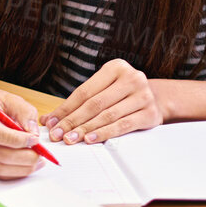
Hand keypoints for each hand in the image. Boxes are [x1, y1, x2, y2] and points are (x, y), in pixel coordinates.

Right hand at [0, 87, 45, 180]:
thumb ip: (25, 112)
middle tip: (41, 155)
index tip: (35, 140)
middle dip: (26, 158)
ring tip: (36, 161)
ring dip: (22, 168)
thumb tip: (34, 133)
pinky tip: (24, 165)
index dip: (18, 140)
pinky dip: (14, 172)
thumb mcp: (9, 98)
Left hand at [44, 58, 164, 144]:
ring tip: (71, 138)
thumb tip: (48, 120)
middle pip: (95, 104)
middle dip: (72, 121)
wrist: (157, 98)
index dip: (65, 109)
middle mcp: (132, 78)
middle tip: (57, 134)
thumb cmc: (122, 93)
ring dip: (86, 129)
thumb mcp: (102, 89)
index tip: (51, 123)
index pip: (84, 91)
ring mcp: (143, 96)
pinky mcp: (150, 113)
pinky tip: (91, 139)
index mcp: (116, 67)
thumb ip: (77, 103)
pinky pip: (122, 125)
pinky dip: (104, 133)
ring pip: (107, 116)